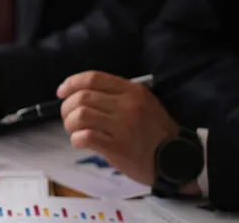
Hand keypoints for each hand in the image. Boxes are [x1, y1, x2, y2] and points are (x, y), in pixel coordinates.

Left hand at [57, 71, 179, 185]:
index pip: (93, 78)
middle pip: (82, 97)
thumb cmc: (156, 133)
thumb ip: (118, 95)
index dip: (72, 83)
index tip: (62, 91)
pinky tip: (80, 142)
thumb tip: (83, 93)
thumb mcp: (144, 103)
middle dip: (67, 107)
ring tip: (74, 131)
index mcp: (133, 91)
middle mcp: (127, 105)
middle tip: (69, 118)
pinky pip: (87, 136)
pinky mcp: (119, 147)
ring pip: (80, 115)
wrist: (176, 160)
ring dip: (70, 123)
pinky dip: (77, 139)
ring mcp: (123, 126)